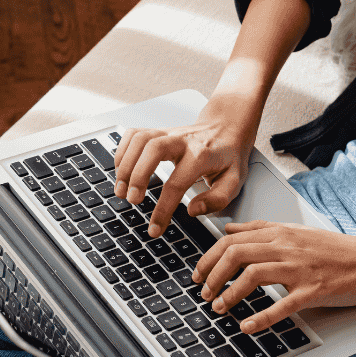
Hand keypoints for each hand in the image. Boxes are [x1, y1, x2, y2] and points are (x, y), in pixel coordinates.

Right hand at [113, 94, 257, 237]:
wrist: (227, 128)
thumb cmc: (228, 157)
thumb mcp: (234, 181)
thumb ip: (217, 199)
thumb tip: (192, 210)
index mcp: (202, 155)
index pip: (177, 183)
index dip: (163, 209)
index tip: (154, 229)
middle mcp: (182, 140)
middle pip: (153, 149)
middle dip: (137, 175)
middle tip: (131, 200)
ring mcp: (168, 132)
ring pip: (140, 139)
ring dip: (125, 164)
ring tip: (120, 190)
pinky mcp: (158, 130)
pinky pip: (133, 134)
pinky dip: (122, 151)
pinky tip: (121, 170)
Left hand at [191, 220, 355, 332]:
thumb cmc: (337, 251)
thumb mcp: (296, 231)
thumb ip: (261, 229)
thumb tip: (228, 229)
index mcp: (281, 232)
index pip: (232, 239)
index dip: (209, 257)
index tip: (199, 272)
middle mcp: (288, 246)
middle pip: (236, 254)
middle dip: (212, 275)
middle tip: (203, 292)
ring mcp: (300, 268)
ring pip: (252, 275)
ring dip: (229, 293)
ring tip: (218, 307)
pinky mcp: (314, 291)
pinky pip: (281, 305)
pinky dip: (260, 317)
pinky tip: (246, 326)